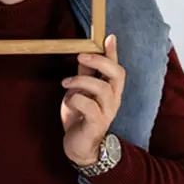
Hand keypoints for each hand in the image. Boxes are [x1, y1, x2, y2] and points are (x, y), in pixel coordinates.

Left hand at [60, 35, 124, 165]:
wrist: (79, 147)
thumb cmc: (80, 116)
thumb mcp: (81, 90)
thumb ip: (85, 74)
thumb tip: (85, 52)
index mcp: (111, 89)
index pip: (116, 67)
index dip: (113, 52)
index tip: (109, 36)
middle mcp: (113, 99)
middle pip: (117, 74)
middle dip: (99, 60)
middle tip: (81, 55)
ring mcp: (107, 112)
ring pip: (102, 88)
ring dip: (81, 80)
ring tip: (66, 82)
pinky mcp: (97, 124)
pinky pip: (89, 106)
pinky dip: (75, 99)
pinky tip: (68, 101)